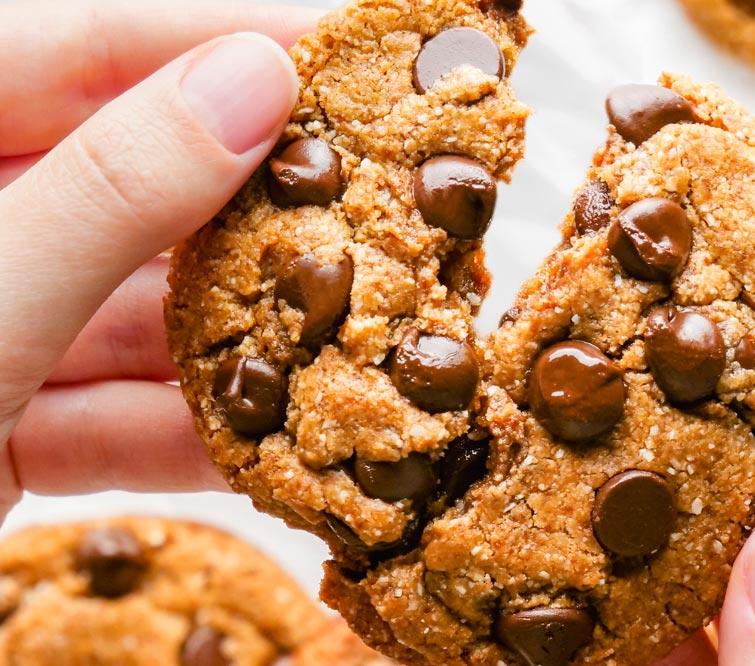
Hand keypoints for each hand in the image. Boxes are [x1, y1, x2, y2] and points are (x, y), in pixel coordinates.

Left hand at [0, 1, 320, 520]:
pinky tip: (275, 444)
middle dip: (256, 209)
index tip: (341, 47)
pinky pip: (110, 409)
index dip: (217, 38)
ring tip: (356, 335)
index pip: (79, 44)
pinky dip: (187, 432)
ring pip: (134, 307)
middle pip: (128, 184)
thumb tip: (250, 85)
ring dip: (241, 337)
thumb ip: (103, 195)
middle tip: (380, 208)